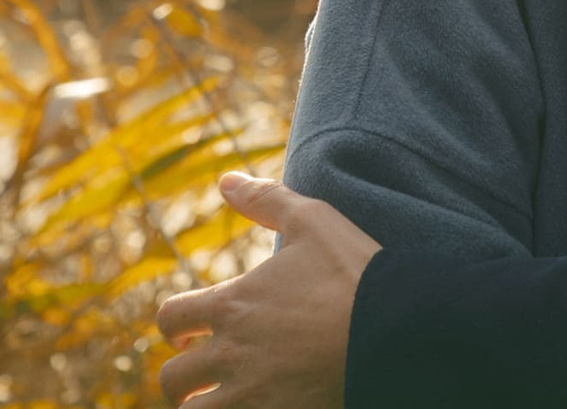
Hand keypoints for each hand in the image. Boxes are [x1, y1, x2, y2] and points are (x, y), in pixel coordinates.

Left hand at [155, 170, 381, 406]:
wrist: (396, 328)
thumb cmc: (354, 272)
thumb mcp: (313, 220)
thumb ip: (266, 199)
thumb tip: (225, 180)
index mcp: (233, 304)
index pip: (170, 317)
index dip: (173, 325)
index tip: (187, 333)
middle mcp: (232, 353)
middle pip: (173, 379)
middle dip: (181, 380)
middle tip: (198, 379)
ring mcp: (252, 393)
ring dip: (202, 408)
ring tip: (219, 402)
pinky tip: (254, 408)